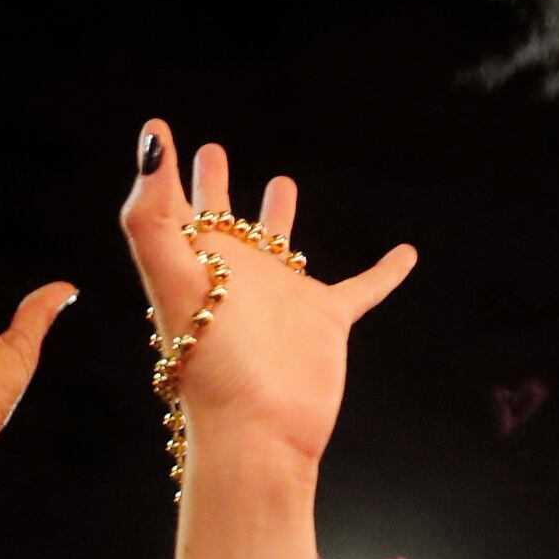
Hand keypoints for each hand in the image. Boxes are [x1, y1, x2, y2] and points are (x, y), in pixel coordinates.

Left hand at [120, 122, 416, 473]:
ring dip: (279, 216)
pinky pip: (363, 288)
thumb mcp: (171, 278)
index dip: (166, 174)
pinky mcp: (325, 320)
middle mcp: (237, 275)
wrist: (258, 427)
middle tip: (212, 152)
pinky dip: (385, 271)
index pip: (175, 209)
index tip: (162, 132)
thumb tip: (151, 140)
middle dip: (215, 187)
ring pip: (281, 246)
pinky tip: (406, 254)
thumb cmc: (210, 361)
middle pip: (223, 221)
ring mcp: (281, 297)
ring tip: (283, 182)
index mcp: (197, 264)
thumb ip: (152, 212)